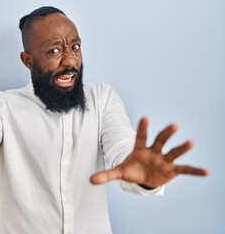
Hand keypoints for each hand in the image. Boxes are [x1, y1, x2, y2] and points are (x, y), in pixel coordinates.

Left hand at [90, 117, 208, 187]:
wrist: (144, 177)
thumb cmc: (132, 169)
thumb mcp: (119, 172)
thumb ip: (106, 175)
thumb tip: (90, 180)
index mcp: (140, 149)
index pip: (140, 137)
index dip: (143, 128)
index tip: (144, 118)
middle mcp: (154, 152)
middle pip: (160, 140)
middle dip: (166, 134)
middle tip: (173, 125)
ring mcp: (164, 160)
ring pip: (173, 152)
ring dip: (181, 148)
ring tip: (190, 142)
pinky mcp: (172, 170)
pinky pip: (185, 170)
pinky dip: (195, 171)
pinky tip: (207, 172)